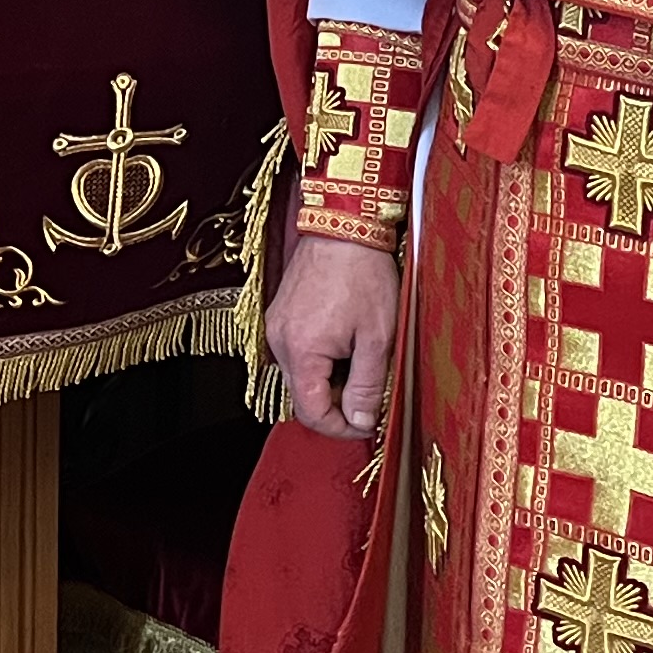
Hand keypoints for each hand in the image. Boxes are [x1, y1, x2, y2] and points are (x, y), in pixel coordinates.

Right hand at [265, 235, 400, 437]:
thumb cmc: (363, 274)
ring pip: (300, 375)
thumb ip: (366, 384)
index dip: (340, 428)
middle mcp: (278, 342)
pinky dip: (320, 360)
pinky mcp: (279, 314)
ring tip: (361, 362)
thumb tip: (360, 422)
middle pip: (302, 396)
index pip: (311, 412)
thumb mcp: (377, 336)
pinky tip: (345, 344)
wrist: (343, 224)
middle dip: (337, 404)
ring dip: (329, 381)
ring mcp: (275, 326)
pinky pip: (297, 353)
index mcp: (301, 351)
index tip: (367, 425)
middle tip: (371, 394)